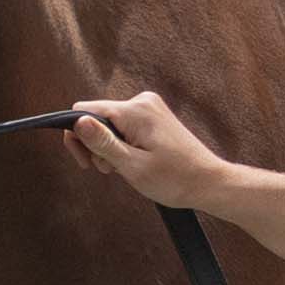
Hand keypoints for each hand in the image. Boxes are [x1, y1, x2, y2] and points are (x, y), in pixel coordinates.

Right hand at [65, 91, 239, 211]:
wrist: (208, 182)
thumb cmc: (174, 179)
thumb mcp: (132, 165)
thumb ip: (102, 142)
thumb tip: (77, 121)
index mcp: (134, 111)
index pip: (84, 110)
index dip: (76, 136)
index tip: (85, 161)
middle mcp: (142, 101)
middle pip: (96, 116)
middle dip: (95, 144)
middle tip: (108, 169)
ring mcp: (149, 107)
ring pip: (109, 122)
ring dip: (108, 146)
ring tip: (123, 168)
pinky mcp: (154, 116)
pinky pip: (124, 124)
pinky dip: (121, 143)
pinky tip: (132, 160)